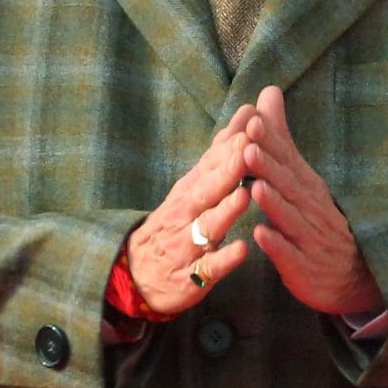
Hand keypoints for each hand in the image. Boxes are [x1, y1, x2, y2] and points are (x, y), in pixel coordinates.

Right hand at [122, 106, 257, 316]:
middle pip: (207, 189)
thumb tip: (247, 111)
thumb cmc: (177, 222)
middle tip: (248, 148)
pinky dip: (224, 259)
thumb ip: (221, 152)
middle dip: (228, 169)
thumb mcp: (193, 185)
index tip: (251, 123)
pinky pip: (209, 267)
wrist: (137, 274)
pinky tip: (241, 250)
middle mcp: (187, 213)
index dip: (229, 144)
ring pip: (208, 225)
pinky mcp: (192, 276)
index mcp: (190, 190)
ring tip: (244, 195)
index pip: (210, 163)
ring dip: (225, 210)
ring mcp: (189, 244)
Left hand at [243, 85, 383, 317]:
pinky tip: (261, 234)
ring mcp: (310, 239)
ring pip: (290, 218)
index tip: (251, 121)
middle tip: (248, 145)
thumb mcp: (302, 180)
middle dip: (269, 166)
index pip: (287, 160)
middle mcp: (311, 209)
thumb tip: (267, 93)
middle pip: (289, 185)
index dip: (270, 143)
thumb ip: (280, 140)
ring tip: (255, 186)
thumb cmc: (317, 222)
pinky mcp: (305, 268)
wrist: (351, 278)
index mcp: (308, 187)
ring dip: (273, 203)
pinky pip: (291, 255)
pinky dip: (277, 244)